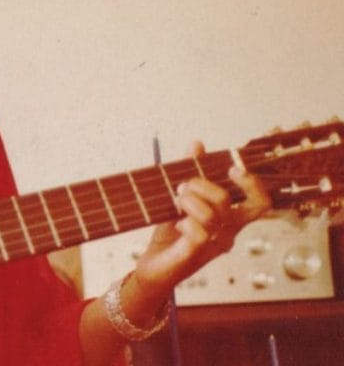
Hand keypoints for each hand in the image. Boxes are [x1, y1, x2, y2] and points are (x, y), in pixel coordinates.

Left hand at [133, 142, 271, 296]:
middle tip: (181, 187)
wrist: (153, 268)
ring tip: (175, 203)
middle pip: (227, 201)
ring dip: (188, 201)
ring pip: (212, 215)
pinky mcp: (195, 254)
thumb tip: (197, 144)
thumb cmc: (170, 236)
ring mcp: (213, 245)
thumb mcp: (180, 200)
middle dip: (201, 185)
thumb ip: (190, 171)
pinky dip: (186, 222)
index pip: (260, 203)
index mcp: (230, 220)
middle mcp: (227, 233)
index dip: (254, 183)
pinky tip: (176, 225)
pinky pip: (200, 233)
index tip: (232, 169)